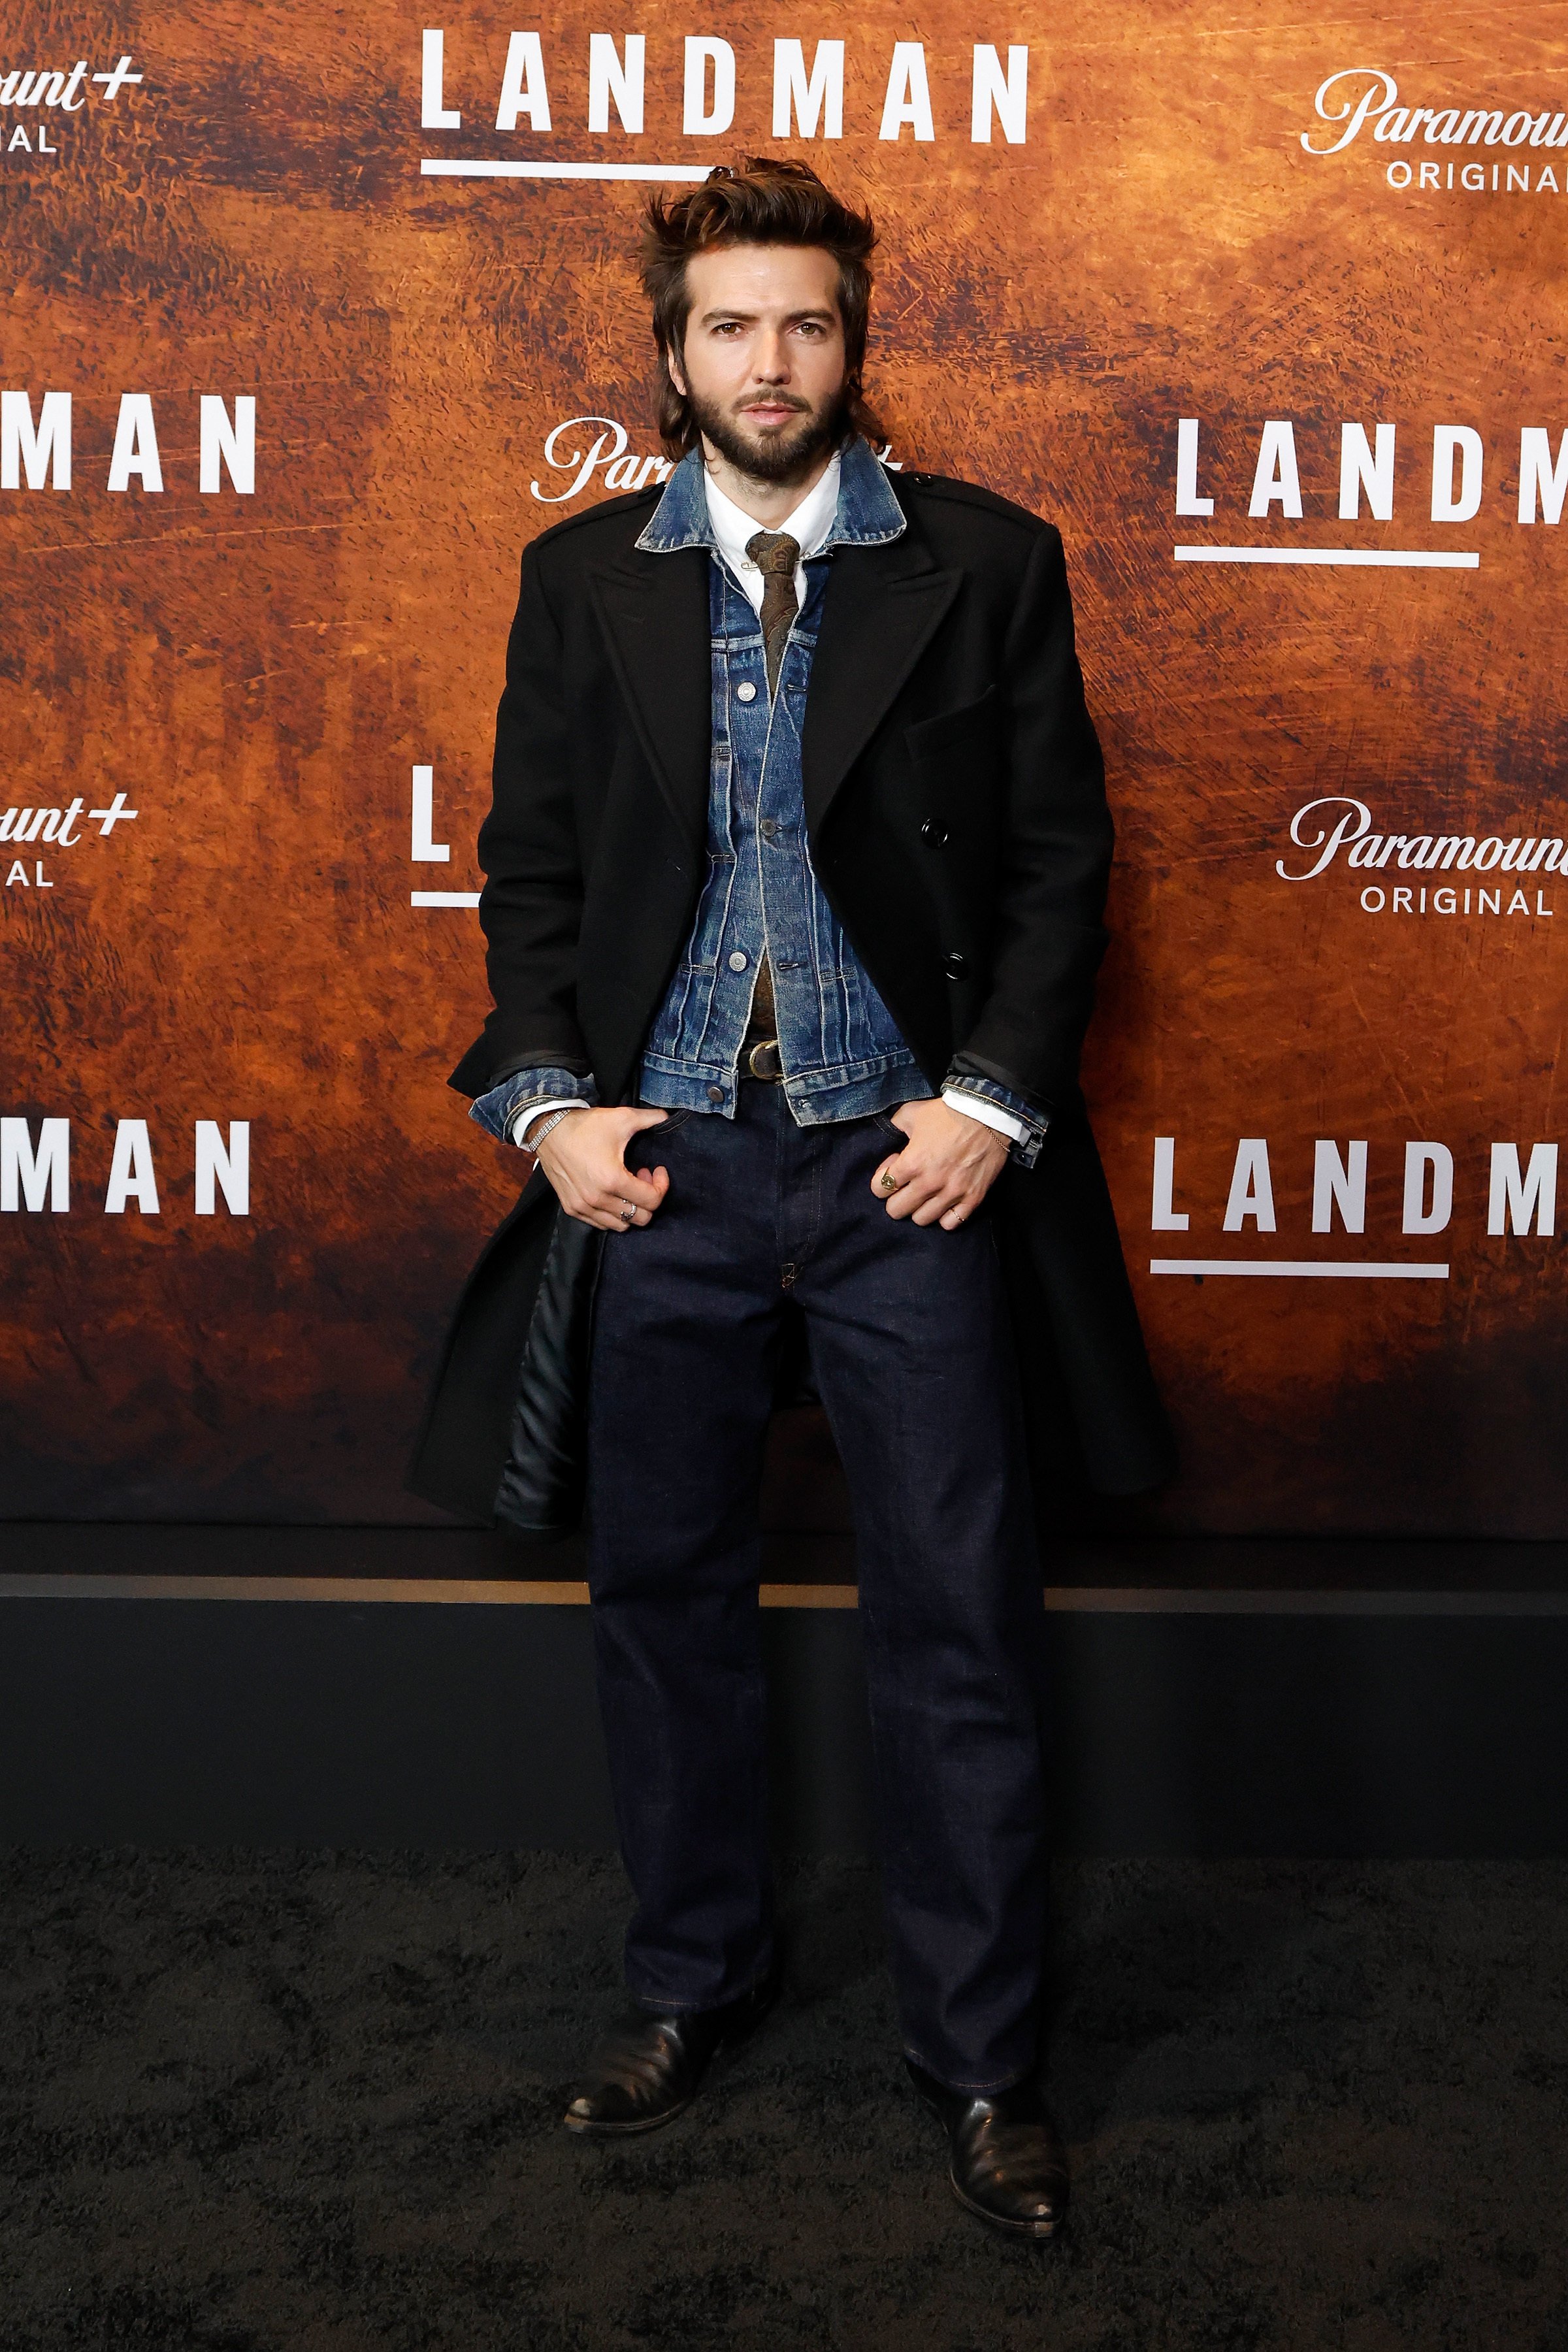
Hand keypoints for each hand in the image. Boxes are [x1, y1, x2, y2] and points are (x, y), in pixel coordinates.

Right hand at [532, 1107, 671, 1231]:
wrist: (548, 1128)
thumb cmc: (585, 1125)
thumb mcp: (621, 1118)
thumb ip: (650, 1119)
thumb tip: (668, 1117)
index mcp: (612, 1180)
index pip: (652, 1201)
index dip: (661, 1186)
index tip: (656, 1170)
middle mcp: (597, 1199)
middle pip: (640, 1218)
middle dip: (648, 1198)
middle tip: (641, 1177)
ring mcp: (582, 1207)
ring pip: (621, 1226)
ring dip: (630, 1208)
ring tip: (626, 1186)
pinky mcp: (571, 1208)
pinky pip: (600, 1224)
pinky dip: (612, 1215)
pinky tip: (611, 1193)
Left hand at [871, 1099, 1007, 1230]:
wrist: (988, 1114)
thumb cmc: (948, 1112)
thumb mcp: (911, 1113)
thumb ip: (894, 1128)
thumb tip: (887, 1140)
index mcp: (912, 1162)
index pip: (879, 1188)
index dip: (882, 1178)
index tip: (893, 1169)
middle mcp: (930, 1182)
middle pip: (896, 1210)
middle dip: (896, 1198)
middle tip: (906, 1186)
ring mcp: (952, 1193)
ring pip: (922, 1220)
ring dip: (919, 1208)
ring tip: (925, 1195)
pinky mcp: (973, 1198)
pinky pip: (951, 1223)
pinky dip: (945, 1217)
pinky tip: (944, 1203)